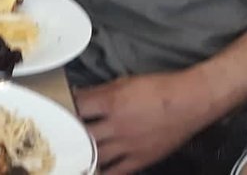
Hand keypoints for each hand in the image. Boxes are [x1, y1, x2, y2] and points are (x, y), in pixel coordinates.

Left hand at [72, 71, 221, 173]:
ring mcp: (127, 146)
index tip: (56, 110)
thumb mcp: (123, 82)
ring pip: (95, 156)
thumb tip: (79, 96)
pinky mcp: (140, 159)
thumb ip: (99, 91)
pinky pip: (116, 172)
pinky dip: (102, 173)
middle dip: (68, 134)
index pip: (76, 108)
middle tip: (57, 135)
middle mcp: (116, 126)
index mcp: (110, 103)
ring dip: (81, 155)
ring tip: (70, 154)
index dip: (63, 109)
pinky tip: (91, 171)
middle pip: (82, 134)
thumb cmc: (159, 88)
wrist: (190, 101)